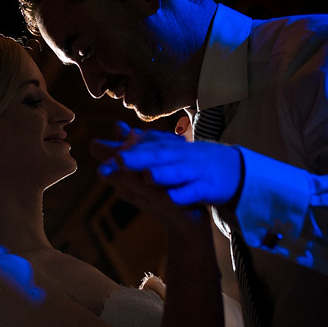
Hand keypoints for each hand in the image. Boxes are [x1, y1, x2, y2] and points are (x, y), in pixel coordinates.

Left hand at [93, 124, 243, 207]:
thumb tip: (114, 128)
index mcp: (165, 146)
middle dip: (138, 157)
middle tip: (118, 159)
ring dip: (162, 173)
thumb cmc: (188, 161)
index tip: (96, 151)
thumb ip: (138, 142)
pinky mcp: (207, 187)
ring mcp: (194, 171)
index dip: (119, 150)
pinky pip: (194, 191)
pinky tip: (171, 198)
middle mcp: (178, 155)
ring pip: (177, 172)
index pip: (140, 146)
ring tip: (146, 176)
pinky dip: (184, 194)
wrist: (231, 170)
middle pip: (157, 155)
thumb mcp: (164, 150)